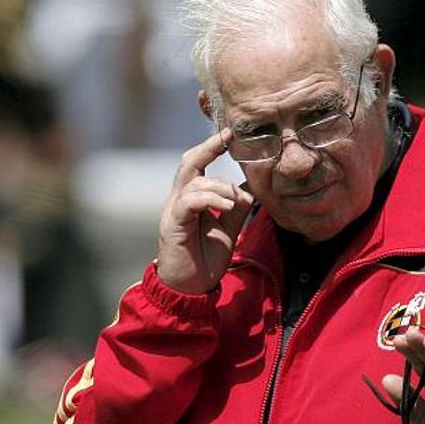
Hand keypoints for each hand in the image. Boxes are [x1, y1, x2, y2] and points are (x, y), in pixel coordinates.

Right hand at [157, 130, 253, 293]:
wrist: (191, 290)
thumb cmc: (205, 260)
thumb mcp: (227, 229)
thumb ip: (236, 208)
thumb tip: (251, 187)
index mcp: (190, 199)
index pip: (198, 165)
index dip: (211, 147)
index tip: (230, 133)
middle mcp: (178, 201)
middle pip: (188, 163)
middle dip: (208, 147)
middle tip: (228, 137)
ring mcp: (173, 212)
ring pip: (194, 182)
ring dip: (222, 188)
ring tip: (238, 203)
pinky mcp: (172, 225)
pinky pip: (189, 201)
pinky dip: (210, 199)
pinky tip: (227, 206)